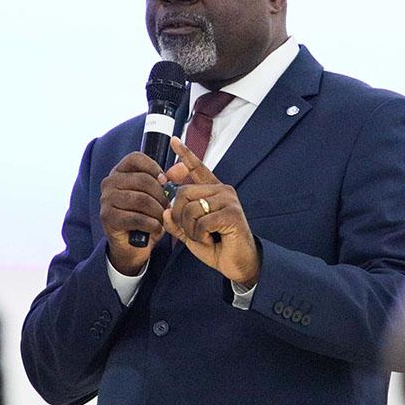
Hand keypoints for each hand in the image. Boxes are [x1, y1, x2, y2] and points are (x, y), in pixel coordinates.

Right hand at [100, 152, 169, 274]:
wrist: (132, 246)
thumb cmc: (146, 216)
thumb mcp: (158, 197)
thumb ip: (169, 180)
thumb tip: (183, 167)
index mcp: (120, 171)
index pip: (136, 158)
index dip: (154, 168)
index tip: (165, 182)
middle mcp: (109, 182)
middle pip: (142, 179)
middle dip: (161, 195)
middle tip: (168, 207)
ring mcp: (106, 199)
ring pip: (141, 199)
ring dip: (158, 211)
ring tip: (163, 218)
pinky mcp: (107, 217)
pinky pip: (136, 218)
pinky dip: (151, 224)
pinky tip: (156, 228)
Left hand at [163, 138, 260, 286]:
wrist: (239, 264)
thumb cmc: (217, 246)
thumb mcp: (191, 233)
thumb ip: (177, 221)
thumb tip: (165, 210)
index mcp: (213, 192)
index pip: (197, 168)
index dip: (185, 155)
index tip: (174, 140)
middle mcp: (222, 191)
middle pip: (183, 192)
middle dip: (179, 216)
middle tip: (190, 231)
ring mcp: (228, 200)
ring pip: (190, 208)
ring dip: (190, 229)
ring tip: (204, 236)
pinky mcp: (231, 213)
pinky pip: (201, 221)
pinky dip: (200, 235)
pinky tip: (211, 239)